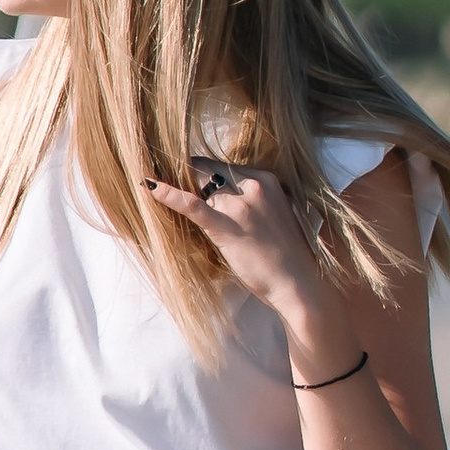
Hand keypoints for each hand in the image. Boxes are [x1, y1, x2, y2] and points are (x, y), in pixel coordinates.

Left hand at [145, 163, 345, 352]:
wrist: (299, 282)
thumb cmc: (287, 254)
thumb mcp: (276, 214)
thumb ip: (256, 199)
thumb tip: (228, 194)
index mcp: (268, 180)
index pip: (225, 167)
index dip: (206, 174)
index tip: (193, 180)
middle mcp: (255, 186)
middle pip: (211, 172)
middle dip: (193, 178)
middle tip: (173, 180)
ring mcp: (241, 206)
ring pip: (202, 186)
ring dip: (186, 190)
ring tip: (163, 189)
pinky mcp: (227, 227)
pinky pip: (193, 205)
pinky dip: (170, 195)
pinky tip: (151, 186)